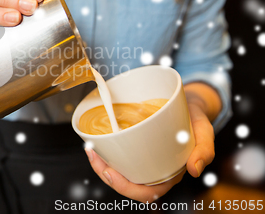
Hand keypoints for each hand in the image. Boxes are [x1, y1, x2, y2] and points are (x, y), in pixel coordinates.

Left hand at [85, 102, 214, 202]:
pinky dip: (106, 151)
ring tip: (90, 148)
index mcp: (170, 174)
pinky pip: (120, 154)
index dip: (125, 188)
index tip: (109, 172)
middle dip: (105, 174)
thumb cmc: (197, 119)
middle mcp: (155, 169)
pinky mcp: (137, 146)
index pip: (146, 193)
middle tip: (92, 154)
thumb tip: (195, 170)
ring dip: (101, 163)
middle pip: (127, 182)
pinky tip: (96, 141)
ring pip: (120, 169)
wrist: (190, 103)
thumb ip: (205, 150)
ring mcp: (144, 158)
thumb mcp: (205, 131)